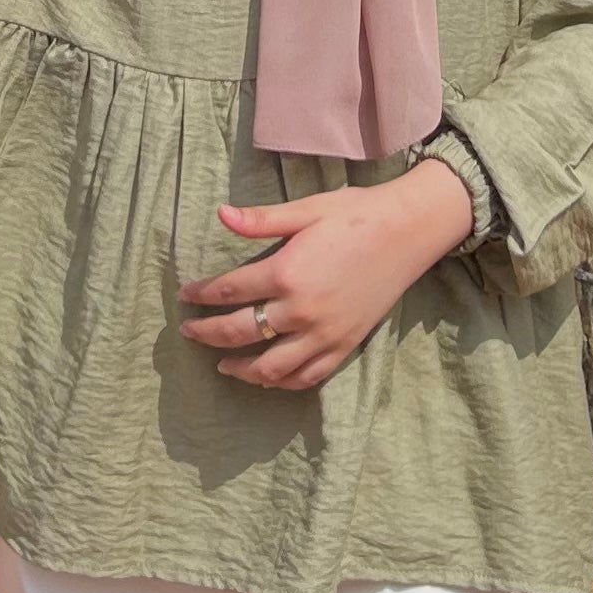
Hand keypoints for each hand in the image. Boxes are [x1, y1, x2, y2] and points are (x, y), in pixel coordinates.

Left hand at [177, 162, 476, 393]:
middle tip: (189, 331)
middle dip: (208, 333)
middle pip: (241, 332)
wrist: (408, 231)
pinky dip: (280, 382)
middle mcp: (301, 310)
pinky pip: (306, 376)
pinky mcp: (344, 345)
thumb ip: (261, 219)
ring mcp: (324, 333)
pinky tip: (266, 377)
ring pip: (270, 367)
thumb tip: (220, 214)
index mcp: (286, 271)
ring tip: (221, 363)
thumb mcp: (306, 209)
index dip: (200, 295)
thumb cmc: (355, 214)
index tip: (184, 295)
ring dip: (239, 368)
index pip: (229, 291)